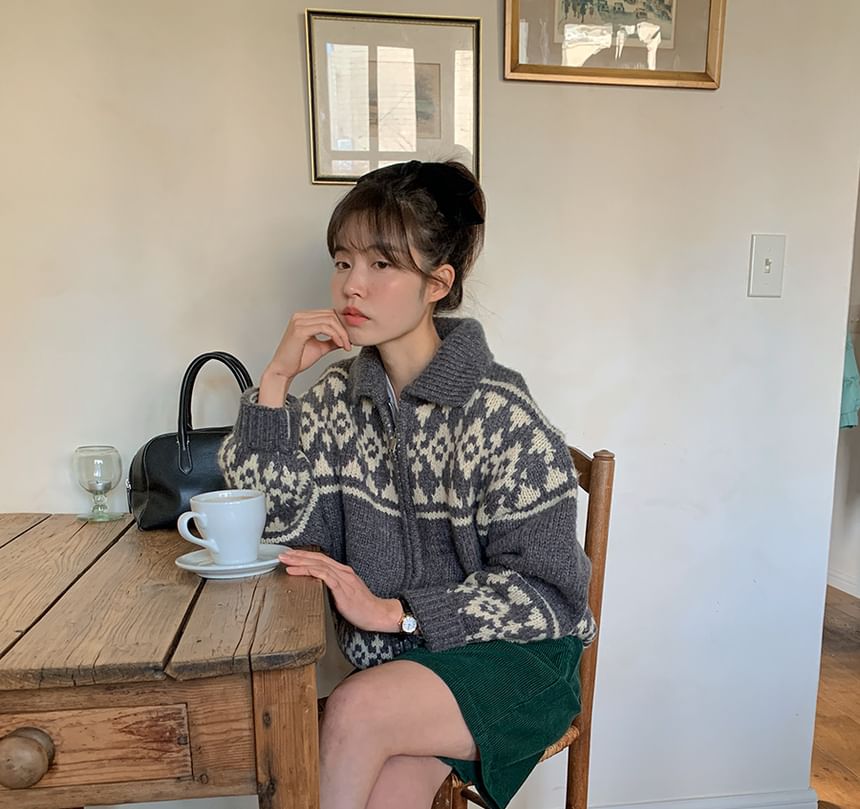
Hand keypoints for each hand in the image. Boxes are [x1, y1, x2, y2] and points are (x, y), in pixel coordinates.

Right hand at [259, 310, 351, 405]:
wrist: (283, 370)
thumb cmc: (298, 359)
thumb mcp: (320, 347)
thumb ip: (332, 340)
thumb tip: (346, 337)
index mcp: (304, 317)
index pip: (329, 313)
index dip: (342, 325)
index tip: (349, 339)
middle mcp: (300, 316)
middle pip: (331, 314)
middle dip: (344, 329)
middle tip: (349, 343)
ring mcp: (299, 321)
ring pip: (329, 320)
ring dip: (341, 333)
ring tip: (345, 345)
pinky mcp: (300, 330)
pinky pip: (324, 327)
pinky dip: (335, 335)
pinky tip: (339, 344)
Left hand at [278, 549, 401, 632]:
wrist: (377, 614)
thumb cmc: (362, 607)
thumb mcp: (346, 593)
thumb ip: (334, 588)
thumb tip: (318, 588)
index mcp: (343, 572)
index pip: (321, 559)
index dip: (305, 555)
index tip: (291, 555)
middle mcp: (342, 572)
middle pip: (317, 558)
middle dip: (298, 555)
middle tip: (283, 554)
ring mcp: (342, 579)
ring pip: (317, 564)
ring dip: (299, 561)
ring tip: (285, 561)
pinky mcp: (342, 588)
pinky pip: (322, 575)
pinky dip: (307, 571)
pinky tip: (296, 571)